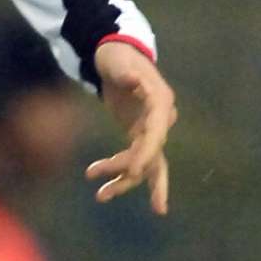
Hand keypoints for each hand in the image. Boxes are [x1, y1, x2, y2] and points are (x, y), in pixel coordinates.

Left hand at [86, 40, 175, 214]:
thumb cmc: (119, 58)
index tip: (134, 170)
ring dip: (122, 180)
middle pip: (156, 154)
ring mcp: (150, 129)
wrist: (116, 55)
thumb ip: (126, 73)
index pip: (156, 133)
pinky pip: (133, 159)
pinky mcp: (138, 134)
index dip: (147, 152)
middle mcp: (160, 120)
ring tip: (100, 196)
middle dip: (151, 180)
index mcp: (160, 102)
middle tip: (151, 205)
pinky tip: (101, 184)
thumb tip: (134, 80)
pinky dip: (119, 172)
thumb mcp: (119, 62)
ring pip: (143, 163)